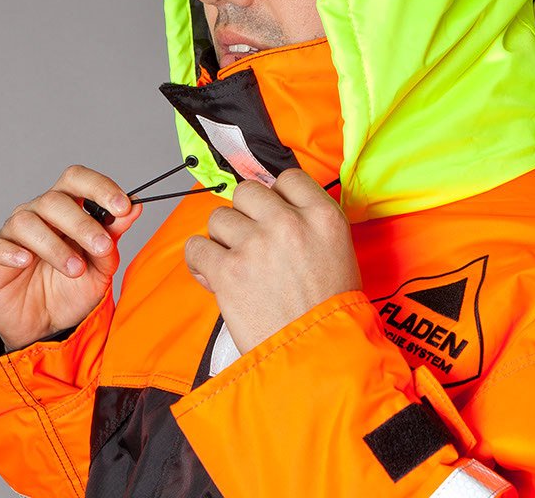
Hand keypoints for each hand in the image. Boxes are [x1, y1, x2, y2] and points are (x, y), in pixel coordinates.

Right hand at [0, 164, 142, 350]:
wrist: (48, 328)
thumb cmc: (73, 289)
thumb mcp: (102, 266)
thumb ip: (114, 236)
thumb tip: (135, 207)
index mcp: (67, 207)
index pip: (78, 179)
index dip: (100, 187)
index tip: (123, 206)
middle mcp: (38, 213)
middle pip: (54, 199)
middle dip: (82, 224)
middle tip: (101, 248)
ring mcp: (11, 233)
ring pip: (26, 222)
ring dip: (54, 245)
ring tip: (75, 269)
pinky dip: (5, 249)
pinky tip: (25, 260)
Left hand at [184, 168, 360, 353]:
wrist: (318, 357)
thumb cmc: (330, 311)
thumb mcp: (338, 251)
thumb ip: (309, 222)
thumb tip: (273, 206)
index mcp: (323, 216)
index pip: (288, 178)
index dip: (277, 196)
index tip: (272, 213)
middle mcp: (288, 222)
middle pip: (247, 191)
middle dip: (245, 214)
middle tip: (252, 239)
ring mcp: (256, 244)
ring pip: (218, 217)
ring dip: (223, 239)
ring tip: (236, 262)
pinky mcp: (228, 271)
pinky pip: (196, 246)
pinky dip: (200, 260)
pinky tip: (213, 273)